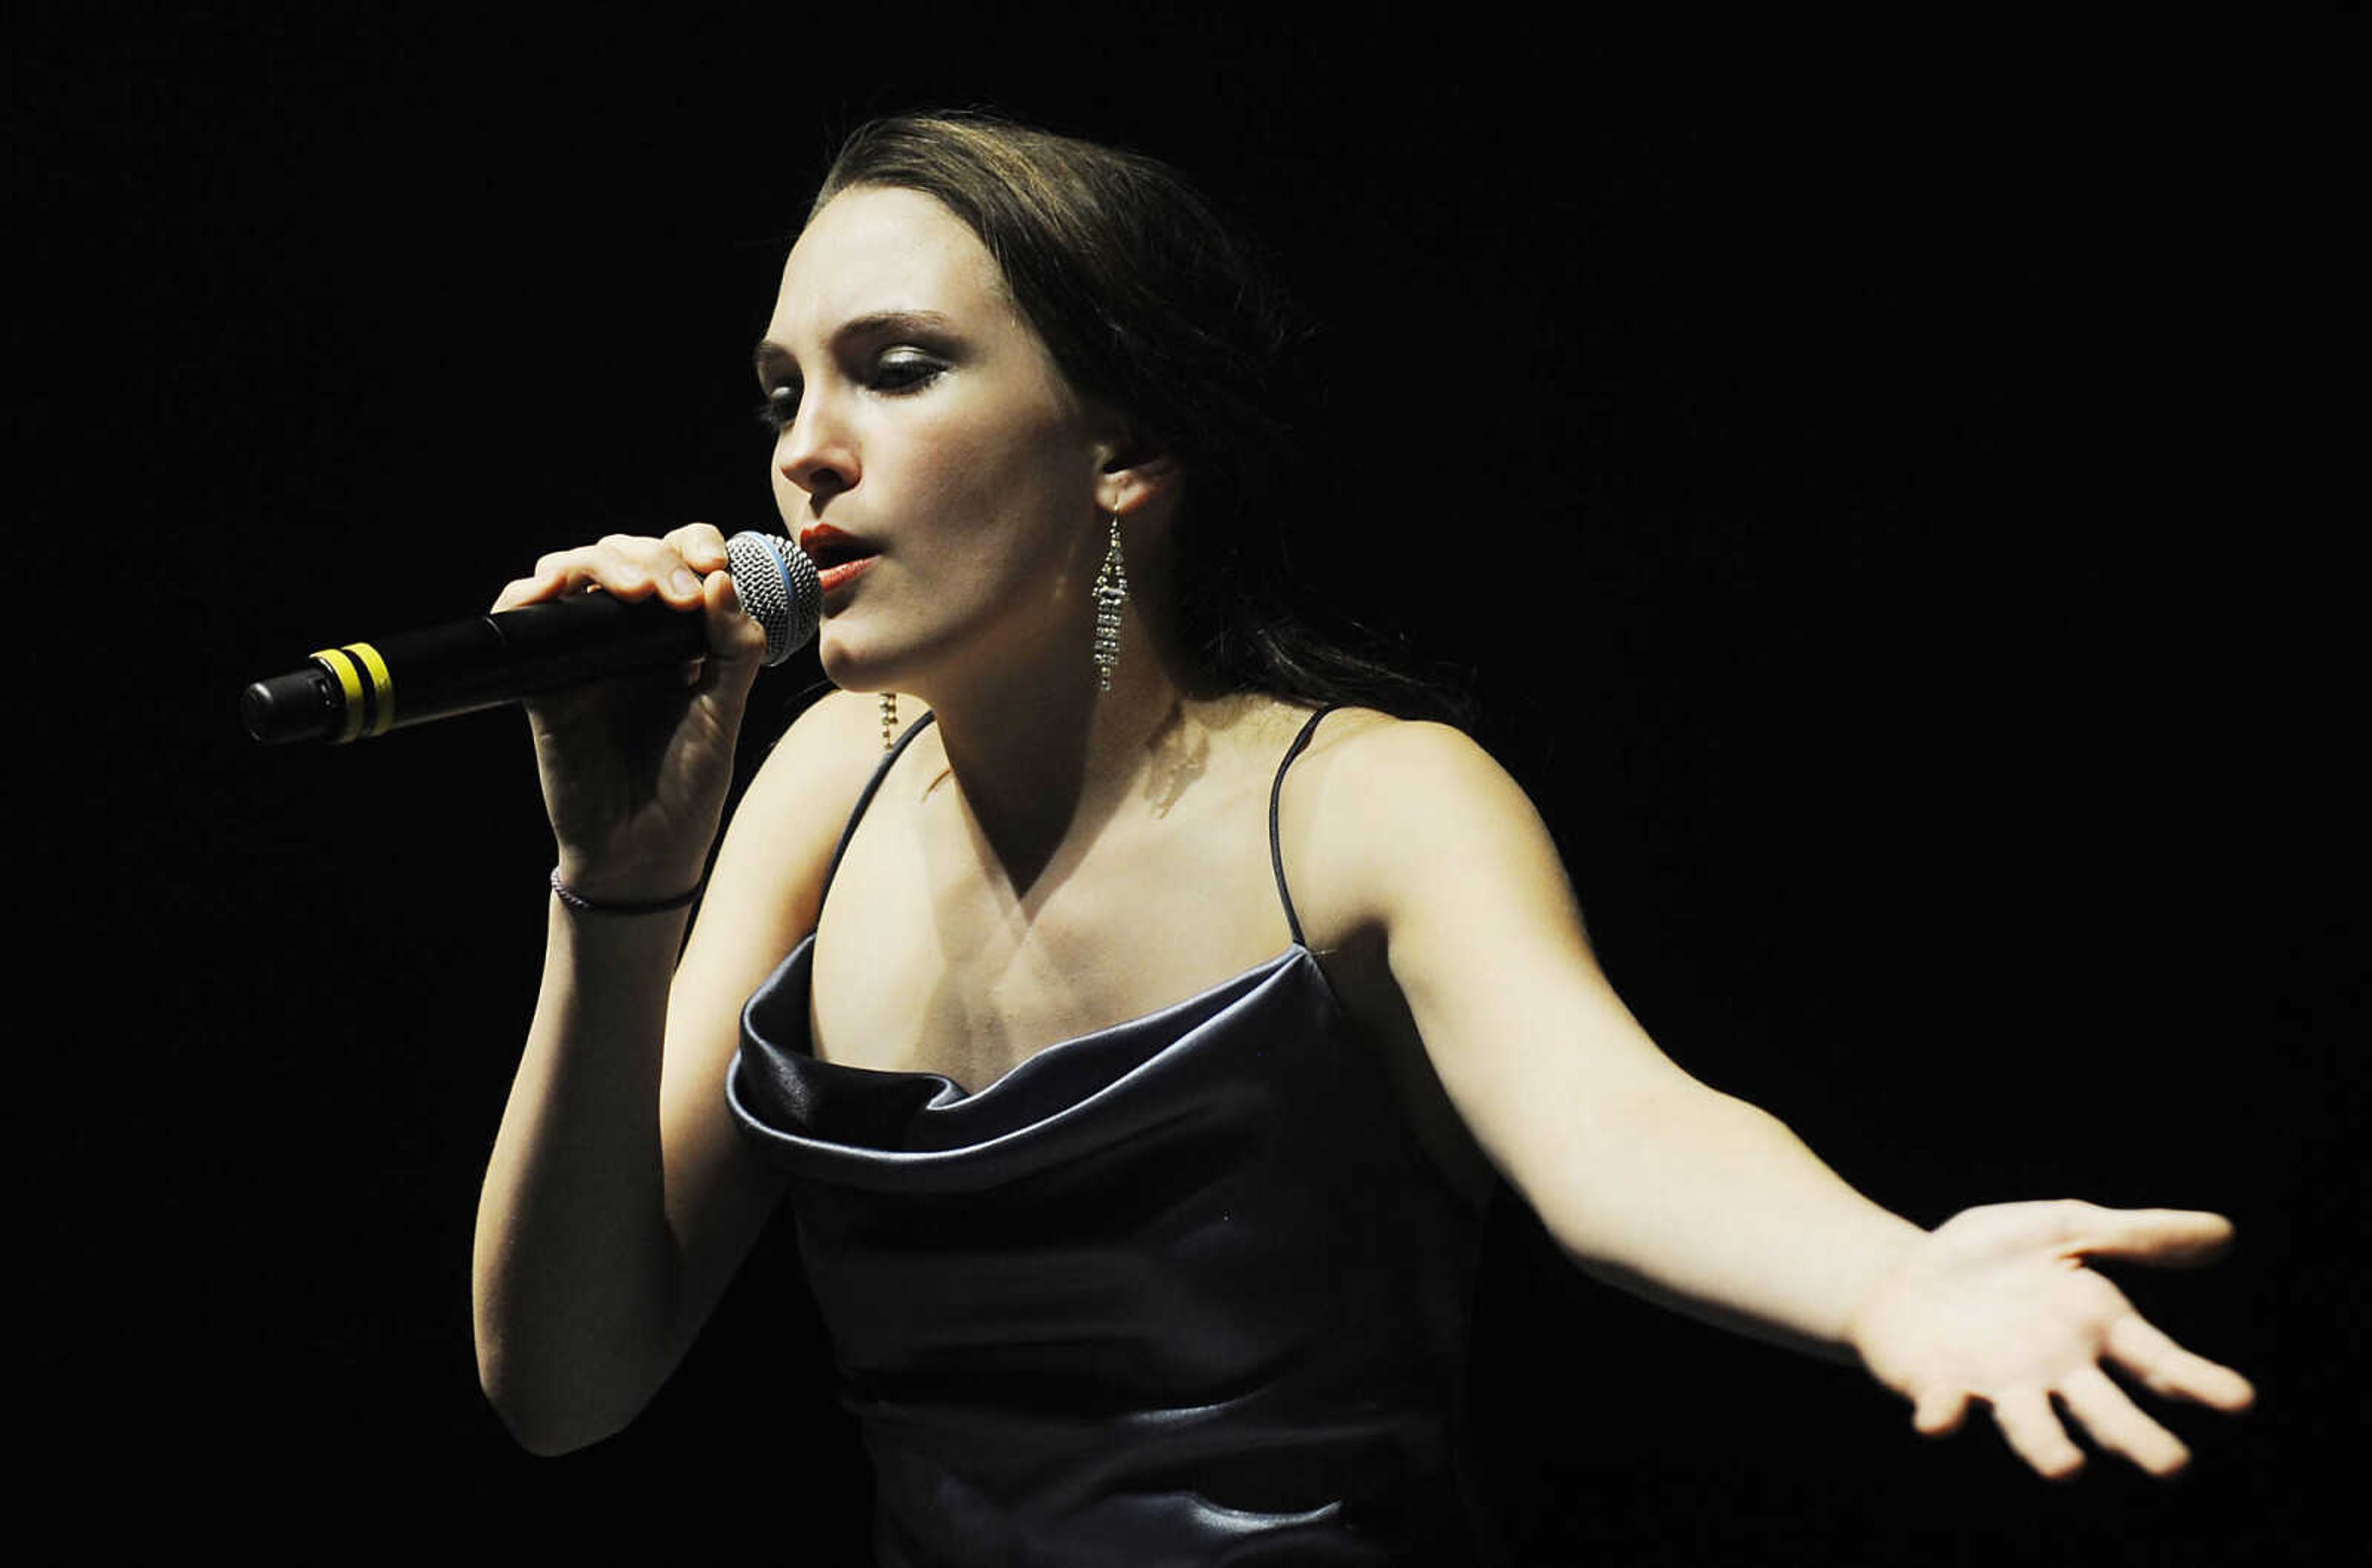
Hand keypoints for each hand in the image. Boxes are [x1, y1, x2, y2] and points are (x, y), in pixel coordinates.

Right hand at [491, 524, 770, 899]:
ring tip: (634, 592)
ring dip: (601, 564)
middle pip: (627, 555)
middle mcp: (628, 635)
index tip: (714, 564)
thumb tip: (723, 581)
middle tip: (678, 596)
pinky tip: (552, 589)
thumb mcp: (723, 714)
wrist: (642, 851)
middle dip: (654, 558)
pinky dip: (528, 594)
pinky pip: (522, 621)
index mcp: (678, 635)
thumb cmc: (687, 786)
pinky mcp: (542, 680)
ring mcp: (582, 653)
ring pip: (575, 572)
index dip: (694, 544)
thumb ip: (733, 650)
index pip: (680, 560)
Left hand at [1848, 1200, 2253, 1478]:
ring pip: (2032, 1426)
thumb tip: (2225, 1231)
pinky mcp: (1939, 1387)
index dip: (2197, 1379)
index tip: (2239, 1400)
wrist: (1905, 1272)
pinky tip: (1940, 1418)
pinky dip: (1943, 1415)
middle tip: (2172, 1466)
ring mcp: (1999, 1384)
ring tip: (2068, 1469)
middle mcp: (2057, 1369)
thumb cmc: (1996, 1256)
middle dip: (2135, 1437)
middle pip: (2105, 1411)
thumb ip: (2134, 1235)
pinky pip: (1944, 1407)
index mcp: (2094, 1327)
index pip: (2156, 1358)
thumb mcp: (2065, 1227)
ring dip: (2047, 1448)